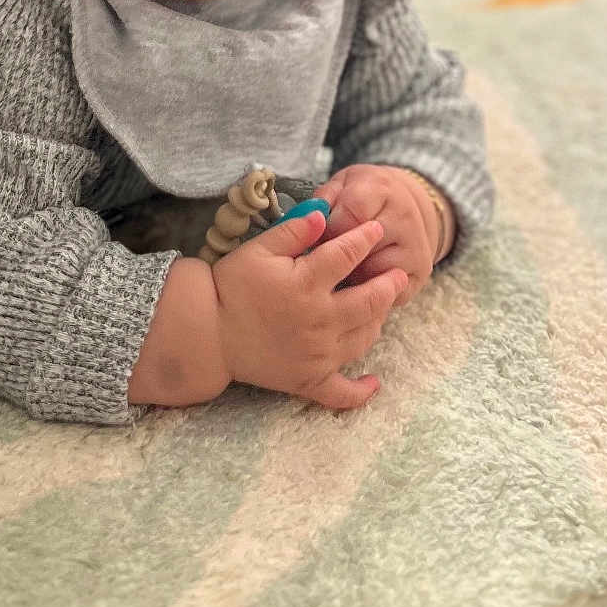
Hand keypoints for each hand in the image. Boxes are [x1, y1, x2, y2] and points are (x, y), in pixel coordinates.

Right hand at [212, 210, 408, 410]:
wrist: (206, 332)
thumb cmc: (231, 286)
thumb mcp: (258, 248)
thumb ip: (293, 230)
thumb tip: (323, 214)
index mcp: (306, 283)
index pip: (346, 255)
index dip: (365, 239)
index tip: (377, 229)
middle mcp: (319, 320)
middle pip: (368, 300)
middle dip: (388, 284)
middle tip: (400, 274)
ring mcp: (317, 354)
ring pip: (364, 338)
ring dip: (380, 321)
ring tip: (384, 309)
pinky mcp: (308, 380)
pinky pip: (342, 393)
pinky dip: (360, 391)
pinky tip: (374, 382)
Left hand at [312, 165, 440, 306]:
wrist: (406, 207)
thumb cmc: (366, 197)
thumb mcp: (343, 184)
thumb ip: (323, 199)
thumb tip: (307, 221)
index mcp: (381, 189)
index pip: (352, 213)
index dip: (328, 228)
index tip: (317, 235)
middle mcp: (404, 218)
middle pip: (361, 248)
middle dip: (336, 257)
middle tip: (322, 257)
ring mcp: (415, 249)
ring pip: (372, 275)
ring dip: (349, 277)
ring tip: (339, 269)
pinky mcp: (418, 276)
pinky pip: (385, 296)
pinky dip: (366, 294)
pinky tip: (356, 283)